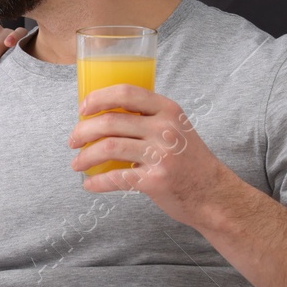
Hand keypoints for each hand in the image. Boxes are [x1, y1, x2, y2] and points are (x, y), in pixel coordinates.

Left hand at [67, 85, 235, 224]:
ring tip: (77, 164)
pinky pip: (115, 178)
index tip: (82, 109)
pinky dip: (96, 182)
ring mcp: (161, 155)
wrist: (213, 194)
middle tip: (72, 141)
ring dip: (84, 157)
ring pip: (108, 148)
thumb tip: (105, 113)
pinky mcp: (155, 180)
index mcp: (168, 110)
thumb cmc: (189, 160)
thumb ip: (149, 117)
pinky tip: (89, 184)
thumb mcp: (177, 127)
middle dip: (82, 132)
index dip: (98, 98)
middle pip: (110, 122)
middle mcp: (165, 129)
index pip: (126, 93)